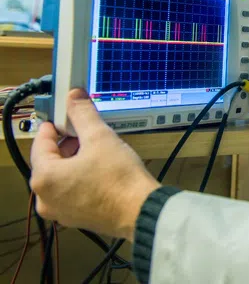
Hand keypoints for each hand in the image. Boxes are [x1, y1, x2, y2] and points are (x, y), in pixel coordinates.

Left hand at [30, 89, 159, 241]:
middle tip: (87, 133)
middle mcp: (45, 198)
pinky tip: (100, 171)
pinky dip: (80, 179)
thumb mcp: (100, 137)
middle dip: (67, 144)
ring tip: (97, 151)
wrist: (140, 210)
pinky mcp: (75, 218)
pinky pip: (71, 192)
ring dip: (74, 161)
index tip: (68, 117)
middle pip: (50, 161)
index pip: (41, 142)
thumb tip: (74, 97)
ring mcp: (59, 211)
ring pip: (60, 177)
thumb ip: (83, 114)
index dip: (56, 125)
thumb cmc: (118, 178)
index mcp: (44, 178)